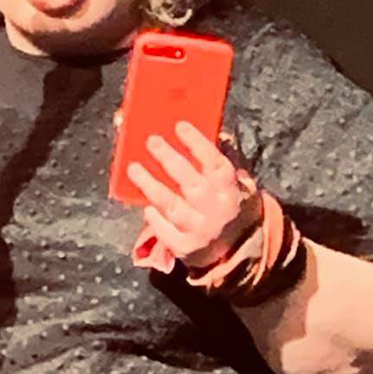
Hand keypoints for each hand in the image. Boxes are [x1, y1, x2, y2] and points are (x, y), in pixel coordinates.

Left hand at [126, 121, 261, 268]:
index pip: (215, 163)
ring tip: (134, 169)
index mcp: (230, 189)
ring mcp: (200, 230)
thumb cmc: (229, 204)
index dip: (198, 144)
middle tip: (152, 141)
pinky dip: (155, 219)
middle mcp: (216, 209)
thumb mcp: (237, 183)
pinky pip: (166, 232)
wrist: (238, 247)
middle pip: (190, 182)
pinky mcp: (186, 246)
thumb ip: (221, 160)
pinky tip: (146, 208)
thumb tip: (213, 131)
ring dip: (151, 186)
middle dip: (169, 160)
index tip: (180, 126)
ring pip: (173, 207)